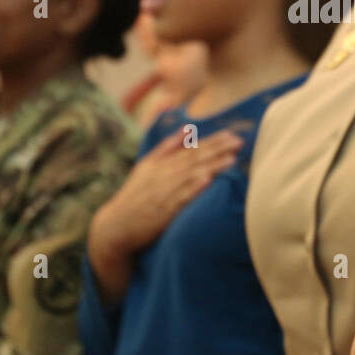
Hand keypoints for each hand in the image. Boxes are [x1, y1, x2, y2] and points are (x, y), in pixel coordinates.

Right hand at [90, 127, 241, 258]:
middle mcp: (163, 174)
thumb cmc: (135, 195)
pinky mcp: (162, 210)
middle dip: (218, 149)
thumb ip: (167, 147)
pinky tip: (208, 181)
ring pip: (191, 175)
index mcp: (161, 163)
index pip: (191, 149)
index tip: (232, 135)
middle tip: (239, 142)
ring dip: (212, 166)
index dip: (213, 141)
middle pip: (194, 159)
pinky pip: (180, 197)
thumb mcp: (147, 166)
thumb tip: (187, 128)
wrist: (115, 225)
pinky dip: (194, 188)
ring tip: (231, 159)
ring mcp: (163, 192)